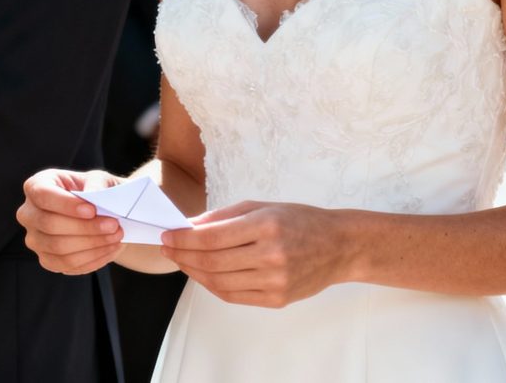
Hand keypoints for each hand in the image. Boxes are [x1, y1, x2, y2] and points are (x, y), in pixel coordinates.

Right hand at [17, 168, 125, 273]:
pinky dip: (92, 259)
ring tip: (116, 236)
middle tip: (113, 225)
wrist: (100, 212)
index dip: (66, 204)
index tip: (92, 210)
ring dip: (92, 244)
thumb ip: (96, 183)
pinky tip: (110, 249)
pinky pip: (66, 265)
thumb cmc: (95, 190)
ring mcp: (35, 239)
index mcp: (36, 185)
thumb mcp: (99, 179)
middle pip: (49, 224)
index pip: (43, 195)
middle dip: (84, 227)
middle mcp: (28, 213)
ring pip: (58, 247)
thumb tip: (92, 195)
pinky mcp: (46, 260)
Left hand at [160, 201, 353, 307]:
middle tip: (167, 249)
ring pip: (220, 282)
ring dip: (194, 272)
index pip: (212, 237)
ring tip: (181, 261)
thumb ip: (225, 216)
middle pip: (212, 262)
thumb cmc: (299, 219)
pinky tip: (202, 274)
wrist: (339, 246)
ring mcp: (275, 281)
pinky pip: (234, 296)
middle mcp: (270, 255)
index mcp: (266, 225)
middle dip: (183, 255)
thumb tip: (190, 226)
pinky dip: (213, 286)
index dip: (184, 238)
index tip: (166, 235)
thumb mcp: (263, 206)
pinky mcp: (277, 300)